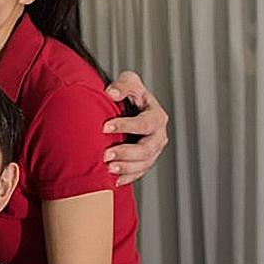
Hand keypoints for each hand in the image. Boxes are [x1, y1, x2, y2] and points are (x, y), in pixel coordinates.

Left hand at [103, 70, 168, 186]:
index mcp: (156, 116)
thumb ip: (123, 85)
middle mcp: (158, 134)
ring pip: (144, 163)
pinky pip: (139, 173)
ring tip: (108, 169)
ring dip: (126, 168)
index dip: (126, 126)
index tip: (105, 127)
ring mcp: (153, 150)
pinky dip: (127, 177)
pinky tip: (114, 181)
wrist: (127, 107)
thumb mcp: (128, 82)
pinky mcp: (145, 161)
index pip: (145, 123)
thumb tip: (112, 93)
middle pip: (147, 148)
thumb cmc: (129, 94)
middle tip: (106, 155)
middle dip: (126, 152)